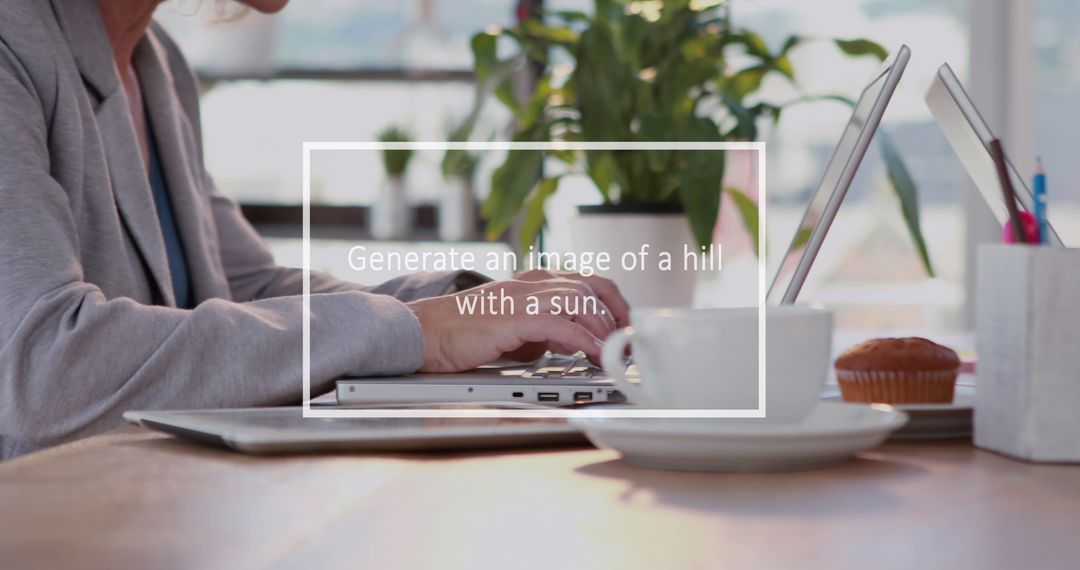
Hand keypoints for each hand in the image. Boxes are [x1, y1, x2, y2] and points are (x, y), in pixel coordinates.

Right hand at [406, 278, 618, 372]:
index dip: (612, 301)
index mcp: (532, 280)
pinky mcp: (514, 317)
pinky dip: (583, 339)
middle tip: (623, 341)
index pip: (587, 279)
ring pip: (581, 300)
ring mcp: (523, 297)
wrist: (425, 332)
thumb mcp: (514, 328)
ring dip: (601, 327)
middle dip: (614, 315)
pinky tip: (591, 354)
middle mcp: (531, 282)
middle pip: (591, 286)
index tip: (624, 325)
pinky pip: (561, 324)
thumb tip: (571, 343)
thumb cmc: (463, 331)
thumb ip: (543, 330)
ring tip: (609, 350)